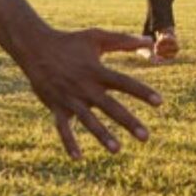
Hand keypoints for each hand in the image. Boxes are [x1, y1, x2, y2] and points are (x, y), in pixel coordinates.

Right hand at [19, 28, 161, 158]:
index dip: (142, 92)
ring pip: (88, 120)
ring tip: (117, 149)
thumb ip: (123, 41)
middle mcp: (85, 87)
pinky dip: (68, 142)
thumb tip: (149, 41)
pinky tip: (78, 158)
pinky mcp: (56, 106)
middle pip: (110, 106)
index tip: (159, 102)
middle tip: (145, 137)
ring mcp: (70, 98)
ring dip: (102, 135)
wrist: (35, 47)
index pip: (124, 83)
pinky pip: (62, 127)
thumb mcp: (96, 37)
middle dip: (128, 121)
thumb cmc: (69, 41)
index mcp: (96, 71)